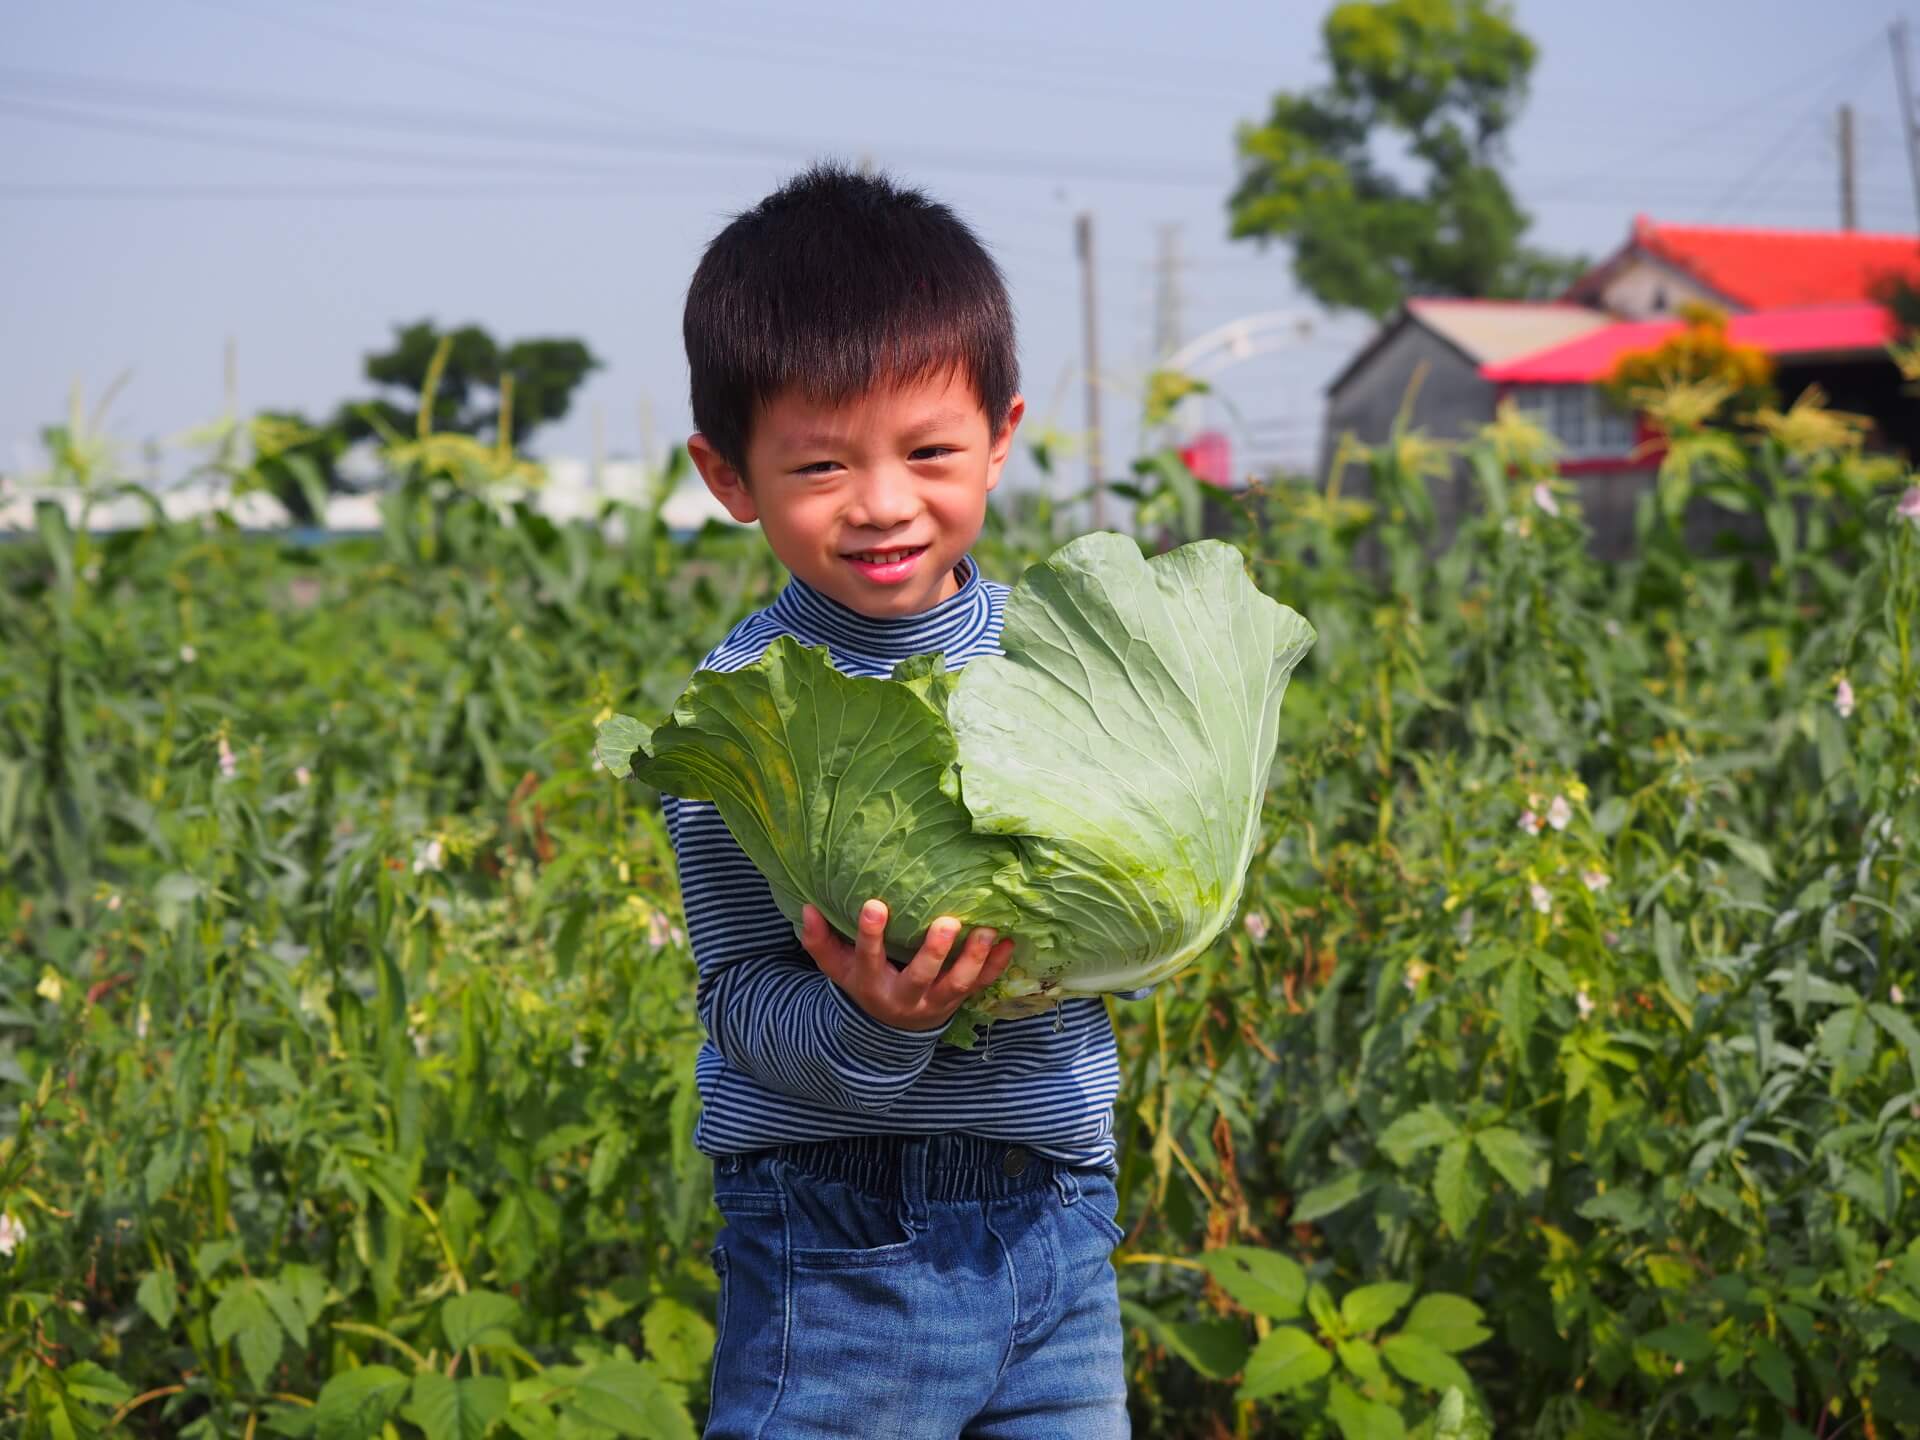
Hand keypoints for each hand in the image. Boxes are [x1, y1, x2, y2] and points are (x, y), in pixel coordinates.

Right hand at [801, 899, 1014, 1032]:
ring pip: (957, 984)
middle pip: (921, 976)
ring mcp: (935, 1001)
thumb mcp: (836, 969)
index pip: (868, 957)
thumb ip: (820, 941)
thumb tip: (807, 907)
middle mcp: (904, 995)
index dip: (871, 933)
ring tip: (988, 930)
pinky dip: (996, 966)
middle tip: (948, 922)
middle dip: (934, 952)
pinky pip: (980, 986)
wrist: (890, 1031)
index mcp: (872, 983)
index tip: (875, 904)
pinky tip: (1009, 942)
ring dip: (974, 959)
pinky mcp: (958, 1001)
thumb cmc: (863, 984)